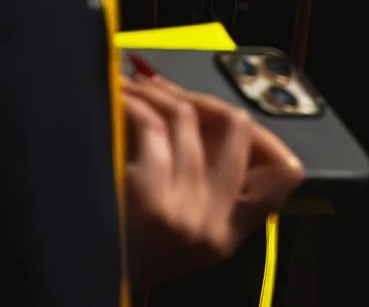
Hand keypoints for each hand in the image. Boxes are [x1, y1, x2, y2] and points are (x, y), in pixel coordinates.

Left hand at [122, 70, 302, 284]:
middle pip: (238, 126)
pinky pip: (154, 125)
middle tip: (171, 93)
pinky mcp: (154, 201)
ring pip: (188, 118)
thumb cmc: (123, 251)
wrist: (85, 282)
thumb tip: (204, 110)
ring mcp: (187, 214)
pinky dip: (135, 101)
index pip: (284, 175)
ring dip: (158, 91)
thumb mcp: (179, 229)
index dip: (266, 136)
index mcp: (227, 236)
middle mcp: (214, 226)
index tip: (227, 116)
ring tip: (133, 87)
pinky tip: (120, 99)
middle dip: (204, 98)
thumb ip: (206, 185)